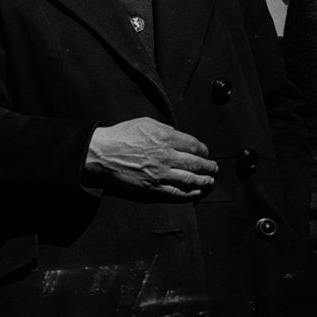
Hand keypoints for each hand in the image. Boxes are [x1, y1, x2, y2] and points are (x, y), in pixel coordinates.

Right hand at [84, 116, 217, 197]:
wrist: (102, 153)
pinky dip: (190, 193)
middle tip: (214, 168)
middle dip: (209, 167)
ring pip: (191, 179)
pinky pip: (177, 192)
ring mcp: (161, 173)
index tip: (205, 153)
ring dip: (204, 181)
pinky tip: (196, 192)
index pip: (195, 145)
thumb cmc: (121, 135)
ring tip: (210, 180)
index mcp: (166, 138)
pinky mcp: (154, 187)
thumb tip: (178, 135)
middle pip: (197, 163)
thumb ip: (165, 128)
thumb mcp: (144, 123)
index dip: (204, 150)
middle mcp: (167, 156)